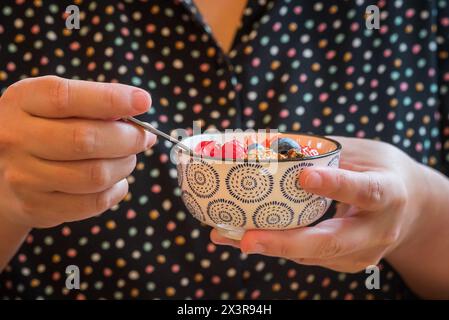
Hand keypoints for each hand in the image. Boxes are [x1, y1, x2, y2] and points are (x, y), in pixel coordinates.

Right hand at [0, 76, 155, 227]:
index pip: (66, 98)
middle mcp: (16, 138)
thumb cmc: (45, 129)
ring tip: (127, 158)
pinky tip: (116, 180)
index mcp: (23, 100)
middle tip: (143, 137)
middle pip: (85, 140)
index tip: (143, 102)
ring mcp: (23, 176)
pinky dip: (116, 190)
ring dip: (124, 165)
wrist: (6, 171)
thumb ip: (93, 101)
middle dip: (128, 138)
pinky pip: (93, 202)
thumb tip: (138, 106)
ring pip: (94, 175)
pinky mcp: (36, 206)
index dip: (111, 100)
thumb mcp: (56, 104)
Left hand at [211, 137, 425, 272]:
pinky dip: (278, 246)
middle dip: (287, 243)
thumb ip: (322, 151)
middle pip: (332, 242)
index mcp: (389, 193)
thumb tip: (267, 142)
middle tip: (247, 240)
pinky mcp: (348, 262)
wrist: (408, 206)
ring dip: (270, 247)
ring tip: (229, 236)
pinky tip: (247, 237)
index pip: (365, 191)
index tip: (304, 177)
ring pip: (313, 255)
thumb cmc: (379, 170)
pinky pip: (309, 256)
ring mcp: (363, 253)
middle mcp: (378, 230)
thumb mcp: (360, 152)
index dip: (336, 186)